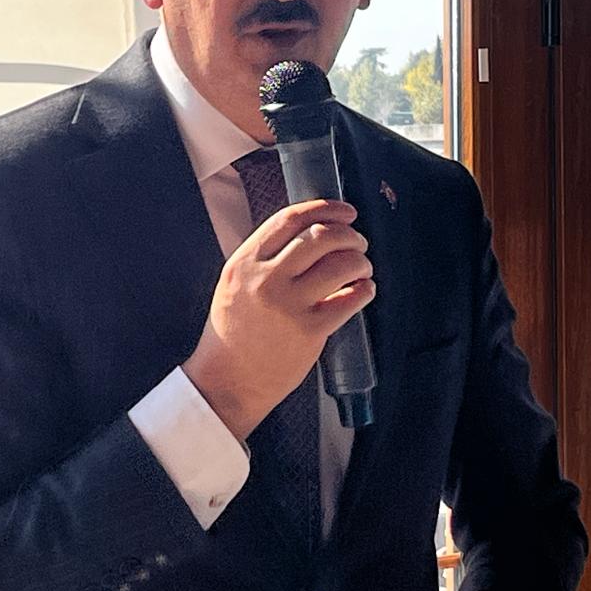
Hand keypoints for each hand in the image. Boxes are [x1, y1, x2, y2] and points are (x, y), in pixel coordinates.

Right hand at [184, 199, 374, 439]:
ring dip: (360, 261)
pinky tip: (364, 290)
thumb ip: (264, 258)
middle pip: (320, 237)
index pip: (290, 219)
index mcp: (245, 263)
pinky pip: (349, 301)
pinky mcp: (309, 331)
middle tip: (358, 241)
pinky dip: (364, 290)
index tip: (344, 211)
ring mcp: (288, 305)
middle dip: (348, 234)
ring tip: (362, 268)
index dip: (325, 209)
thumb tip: (309, 233)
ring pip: (340, 265)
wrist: (226, 381)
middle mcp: (266, 279)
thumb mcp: (235, 283)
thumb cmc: (233, 333)